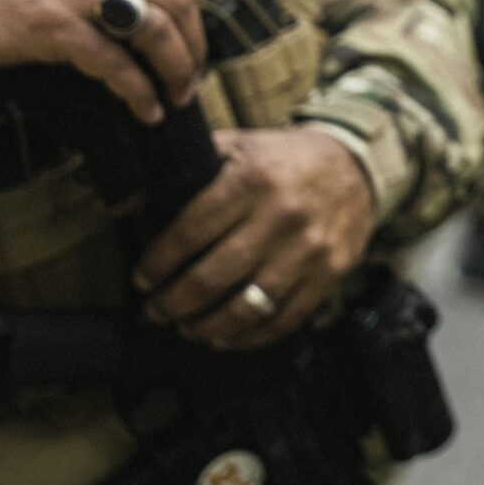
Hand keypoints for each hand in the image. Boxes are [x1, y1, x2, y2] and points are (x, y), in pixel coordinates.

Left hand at [134, 126, 374, 348]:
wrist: (356, 164)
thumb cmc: (287, 160)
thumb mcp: (239, 147)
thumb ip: (189, 167)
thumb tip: (127, 200)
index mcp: (252, 182)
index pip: (189, 233)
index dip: (157, 263)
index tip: (143, 278)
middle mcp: (281, 217)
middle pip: (212, 278)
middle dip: (172, 302)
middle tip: (155, 309)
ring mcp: (308, 249)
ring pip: (246, 307)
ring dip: (206, 326)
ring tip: (186, 327)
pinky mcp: (329, 273)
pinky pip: (284, 318)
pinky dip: (249, 337)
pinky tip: (226, 337)